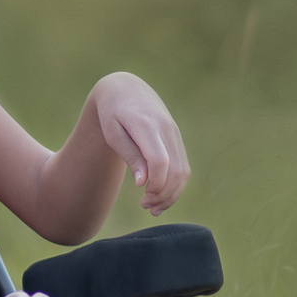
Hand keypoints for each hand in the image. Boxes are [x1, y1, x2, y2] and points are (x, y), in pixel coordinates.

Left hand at [93, 72, 189, 215]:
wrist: (125, 89)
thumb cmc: (112, 113)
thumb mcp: (113, 134)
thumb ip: (130, 156)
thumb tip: (143, 183)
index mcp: (146, 125)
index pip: (160, 161)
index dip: (156, 184)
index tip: (143, 196)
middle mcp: (165, 128)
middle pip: (175, 169)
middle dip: (163, 194)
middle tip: (146, 207)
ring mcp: (174, 133)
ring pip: (183, 170)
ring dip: (171, 194)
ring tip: (153, 208)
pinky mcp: (177, 138)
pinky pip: (183, 166)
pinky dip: (176, 185)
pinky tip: (161, 196)